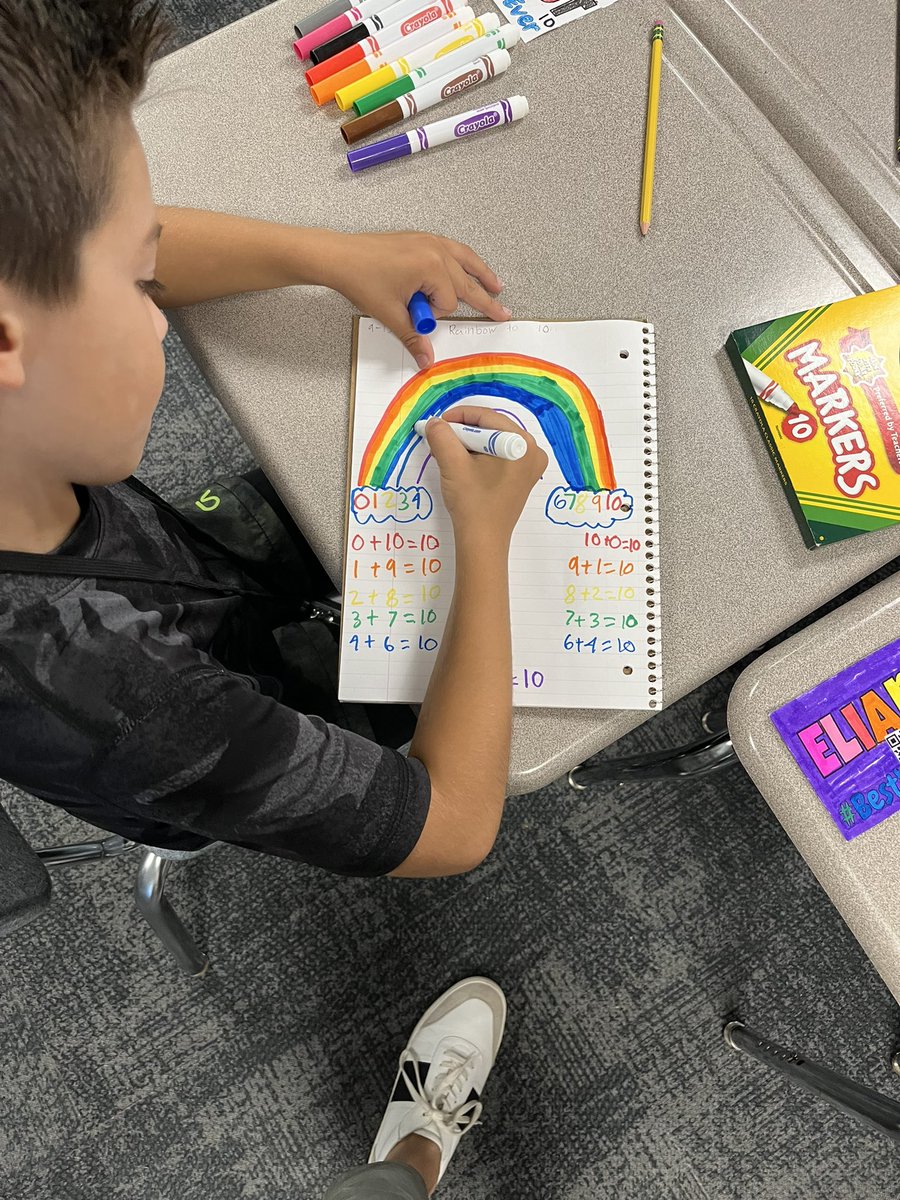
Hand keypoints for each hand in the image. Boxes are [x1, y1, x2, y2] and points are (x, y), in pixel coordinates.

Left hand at [321, 231, 510, 368]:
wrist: (339, 256)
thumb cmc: (361, 279)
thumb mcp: (390, 314)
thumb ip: (414, 337)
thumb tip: (428, 361)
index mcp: (430, 267)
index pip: (448, 301)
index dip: (433, 314)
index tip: (417, 314)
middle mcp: (434, 250)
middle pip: (465, 281)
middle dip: (483, 299)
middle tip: (502, 313)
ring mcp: (429, 241)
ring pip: (465, 259)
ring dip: (481, 274)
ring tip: (497, 285)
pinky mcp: (421, 238)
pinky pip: (452, 249)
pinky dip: (463, 259)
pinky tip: (468, 264)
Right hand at [424, 407, 547, 550]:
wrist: (483, 540)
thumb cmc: (472, 502)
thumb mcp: (452, 464)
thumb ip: (442, 436)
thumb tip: (434, 422)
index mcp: (522, 444)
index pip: (487, 417)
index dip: (459, 416)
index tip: (438, 423)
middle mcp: (533, 451)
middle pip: (493, 428)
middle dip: (464, 431)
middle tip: (442, 439)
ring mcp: (530, 465)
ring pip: (495, 441)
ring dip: (471, 443)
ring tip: (450, 453)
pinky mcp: (523, 478)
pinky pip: (500, 455)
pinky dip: (481, 455)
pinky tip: (465, 465)